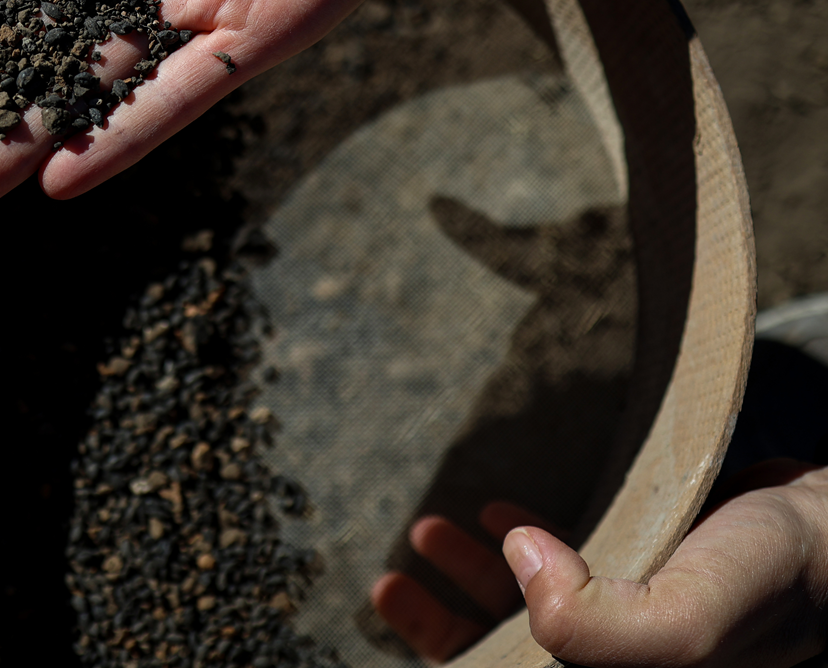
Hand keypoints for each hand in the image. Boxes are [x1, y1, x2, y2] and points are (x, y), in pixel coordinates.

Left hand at [375, 462, 827, 665]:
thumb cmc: (778, 575)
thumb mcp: (692, 612)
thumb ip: (606, 624)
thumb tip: (521, 564)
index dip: (454, 658)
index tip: (394, 610)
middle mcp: (621, 665)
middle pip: (508, 658)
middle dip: (442, 623)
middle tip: (390, 582)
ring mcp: (628, 627)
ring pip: (525, 615)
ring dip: (469, 577)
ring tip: (428, 534)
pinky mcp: (638, 580)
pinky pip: (562, 574)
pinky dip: (519, 544)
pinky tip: (494, 515)